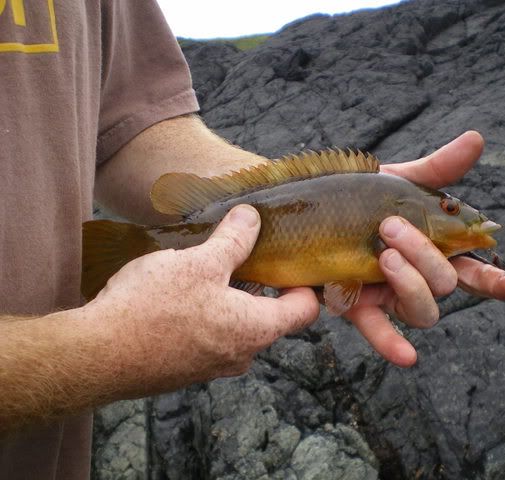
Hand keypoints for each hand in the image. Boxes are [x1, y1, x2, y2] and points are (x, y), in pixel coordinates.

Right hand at [88, 205, 319, 393]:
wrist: (96, 356)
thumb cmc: (154, 308)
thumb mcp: (199, 262)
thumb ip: (233, 240)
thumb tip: (252, 218)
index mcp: (256, 330)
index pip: (304, 310)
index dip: (304, 283)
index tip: (292, 262)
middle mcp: (241, 355)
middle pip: (269, 317)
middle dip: (259, 286)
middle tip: (244, 256)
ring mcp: (211, 367)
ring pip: (235, 327)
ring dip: (227, 300)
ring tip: (205, 271)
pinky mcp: (184, 370)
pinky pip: (207, 339)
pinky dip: (203, 316)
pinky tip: (177, 296)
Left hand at [345, 131, 504, 367]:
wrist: (304, 205)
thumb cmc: (356, 195)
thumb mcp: (395, 181)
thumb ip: (436, 170)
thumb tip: (477, 139)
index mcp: (431, 248)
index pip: (472, 268)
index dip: (498, 279)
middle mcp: (415, 275)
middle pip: (445, 283)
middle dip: (427, 255)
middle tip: (391, 226)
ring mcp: (387, 292)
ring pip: (422, 309)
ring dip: (412, 283)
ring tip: (384, 256)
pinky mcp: (356, 304)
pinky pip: (378, 328)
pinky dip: (393, 343)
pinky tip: (408, 357)